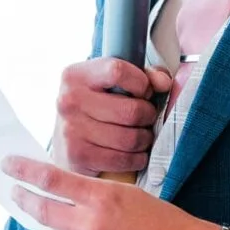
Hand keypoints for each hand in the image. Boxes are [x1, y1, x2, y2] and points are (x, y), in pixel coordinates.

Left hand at [2, 156, 219, 229]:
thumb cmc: (165, 222)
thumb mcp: (130, 195)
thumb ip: (95, 197)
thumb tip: (68, 197)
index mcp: (103, 197)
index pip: (52, 180)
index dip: (25, 171)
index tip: (9, 164)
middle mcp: (92, 223)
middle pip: (44, 209)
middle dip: (24, 199)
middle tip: (14, 192)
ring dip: (60, 223)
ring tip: (73, 218)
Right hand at [51, 58, 173, 176]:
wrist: (65, 142)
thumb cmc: (95, 108)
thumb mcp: (112, 84)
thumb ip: (143, 76)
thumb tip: (164, 83)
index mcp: (76, 76)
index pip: (117, 71)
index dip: (141, 83)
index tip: (144, 91)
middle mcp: (69, 100)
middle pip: (131, 110)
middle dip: (148, 116)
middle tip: (146, 117)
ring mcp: (71, 130)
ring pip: (130, 138)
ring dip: (144, 139)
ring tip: (141, 136)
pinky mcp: (78, 156)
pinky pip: (123, 159)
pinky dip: (136, 159)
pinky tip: (134, 153)